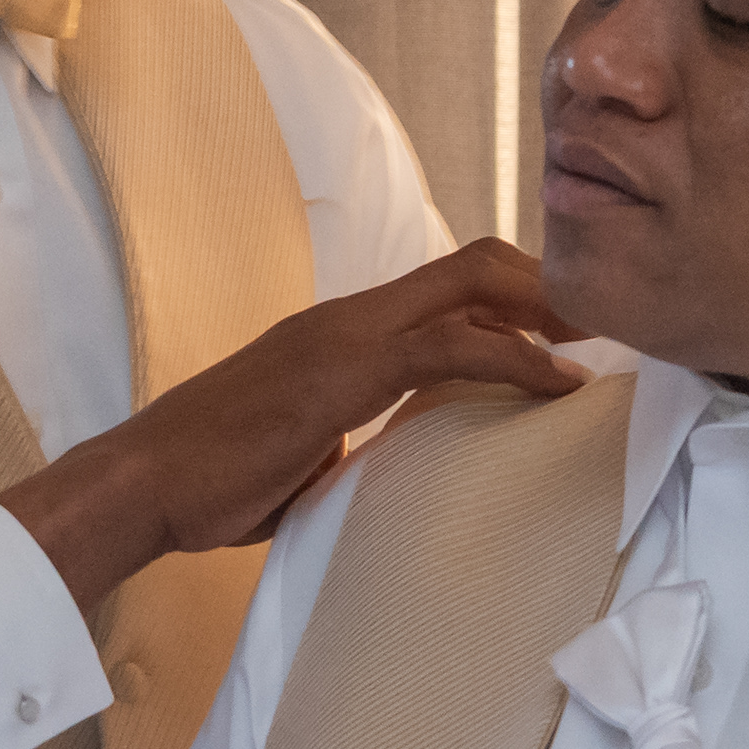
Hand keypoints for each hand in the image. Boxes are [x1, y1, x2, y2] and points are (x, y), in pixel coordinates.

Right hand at [0, 239, 585, 613]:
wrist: (144, 484)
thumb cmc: (209, 481)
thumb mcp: (299, 455)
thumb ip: (350, 444)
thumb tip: (390, 472)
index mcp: (338, 334)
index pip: (442, 287)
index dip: (511, 296)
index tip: (565, 326)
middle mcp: (348, 318)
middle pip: (471, 264)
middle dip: (546, 284)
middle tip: (604, 318)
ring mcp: (344, 337)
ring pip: (470, 285)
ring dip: (546, 308)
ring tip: (601, 337)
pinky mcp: (343, 372)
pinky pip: (450, 345)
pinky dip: (517, 358)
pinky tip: (560, 383)